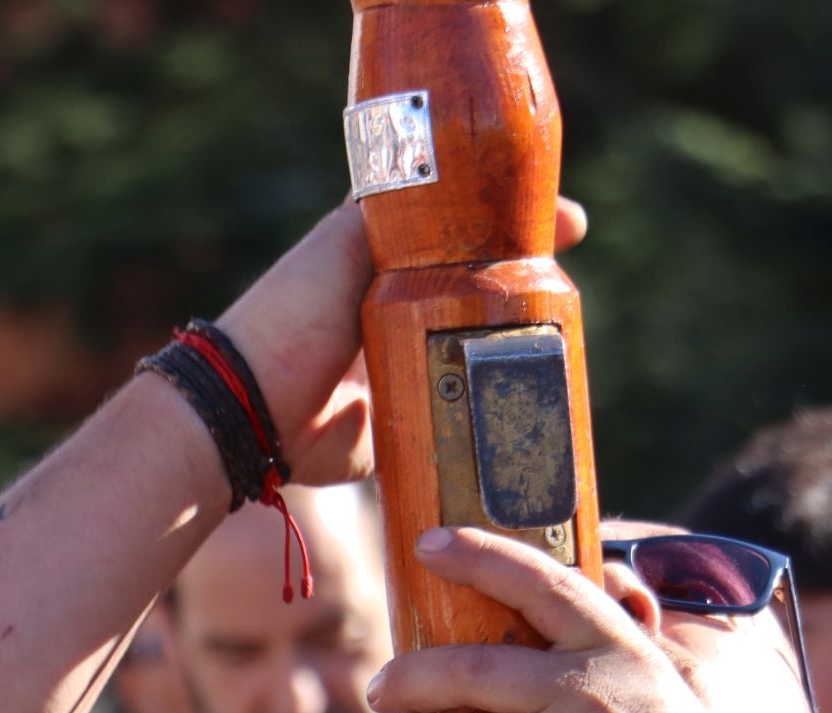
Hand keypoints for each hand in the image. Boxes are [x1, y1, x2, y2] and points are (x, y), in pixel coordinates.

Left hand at [219, 198, 589, 488]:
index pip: (467, 236)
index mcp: (389, 265)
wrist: (257, 408)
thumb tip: (449, 171)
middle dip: (528, 291)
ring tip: (566, 341)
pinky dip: (495, 410)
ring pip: (482, 354)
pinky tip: (535, 400)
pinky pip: (463, 417)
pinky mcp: (408, 422)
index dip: (516, 228)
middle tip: (573, 286)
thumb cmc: (294, 314)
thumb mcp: (344, 242)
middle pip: (482, 295)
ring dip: (519, 352)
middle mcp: (404, 312)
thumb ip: (388, 209)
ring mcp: (411, 368)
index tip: (572, 225)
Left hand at [367, 526, 736, 712]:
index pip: (539, 583)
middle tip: (381, 689)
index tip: (429, 543)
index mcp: (614, 653)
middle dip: (407, 677)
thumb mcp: (668, 692)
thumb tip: (597, 606)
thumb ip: (619, 655)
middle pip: (466, 667)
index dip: (479, 556)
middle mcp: (584, 694)